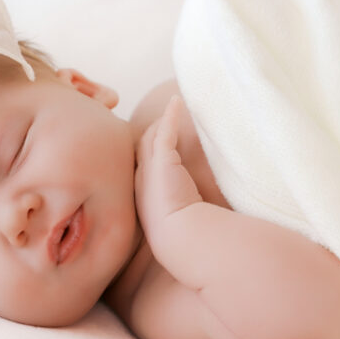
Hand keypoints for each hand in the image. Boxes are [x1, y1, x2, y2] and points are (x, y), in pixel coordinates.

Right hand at [134, 95, 202, 237]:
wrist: (180, 237)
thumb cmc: (182, 235)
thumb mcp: (177, 221)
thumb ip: (181, 211)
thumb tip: (198, 211)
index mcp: (143, 195)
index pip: (142, 167)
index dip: (147, 154)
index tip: (156, 146)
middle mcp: (142, 180)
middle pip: (141, 148)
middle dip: (149, 134)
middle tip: (159, 121)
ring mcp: (150, 169)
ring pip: (150, 137)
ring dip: (159, 122)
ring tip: (170, 109)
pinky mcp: (163, 160)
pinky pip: (165, 130)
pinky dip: (170, 115)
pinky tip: (177, 101)